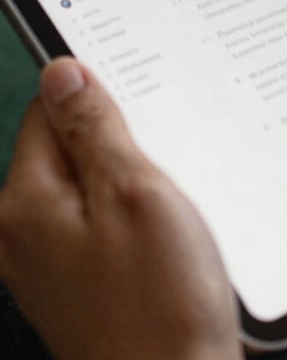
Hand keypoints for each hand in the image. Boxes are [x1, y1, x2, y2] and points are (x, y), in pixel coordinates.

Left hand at [0, 57, 242, 359]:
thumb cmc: (160, 303)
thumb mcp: (134, 191)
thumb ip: (94, 128)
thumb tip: (64, 73)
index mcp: (27, 205)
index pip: (49, 109)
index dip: (98, 92)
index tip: (139, 97)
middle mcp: (25, 233)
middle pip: (69, 147)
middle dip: (120, 141)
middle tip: (164, 159)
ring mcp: (52, 261)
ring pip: (91, 184)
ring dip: (132, 179)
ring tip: (171, 201)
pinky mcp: (82, 280)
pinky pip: (102, 221)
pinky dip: (135, 214)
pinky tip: (167, 232)